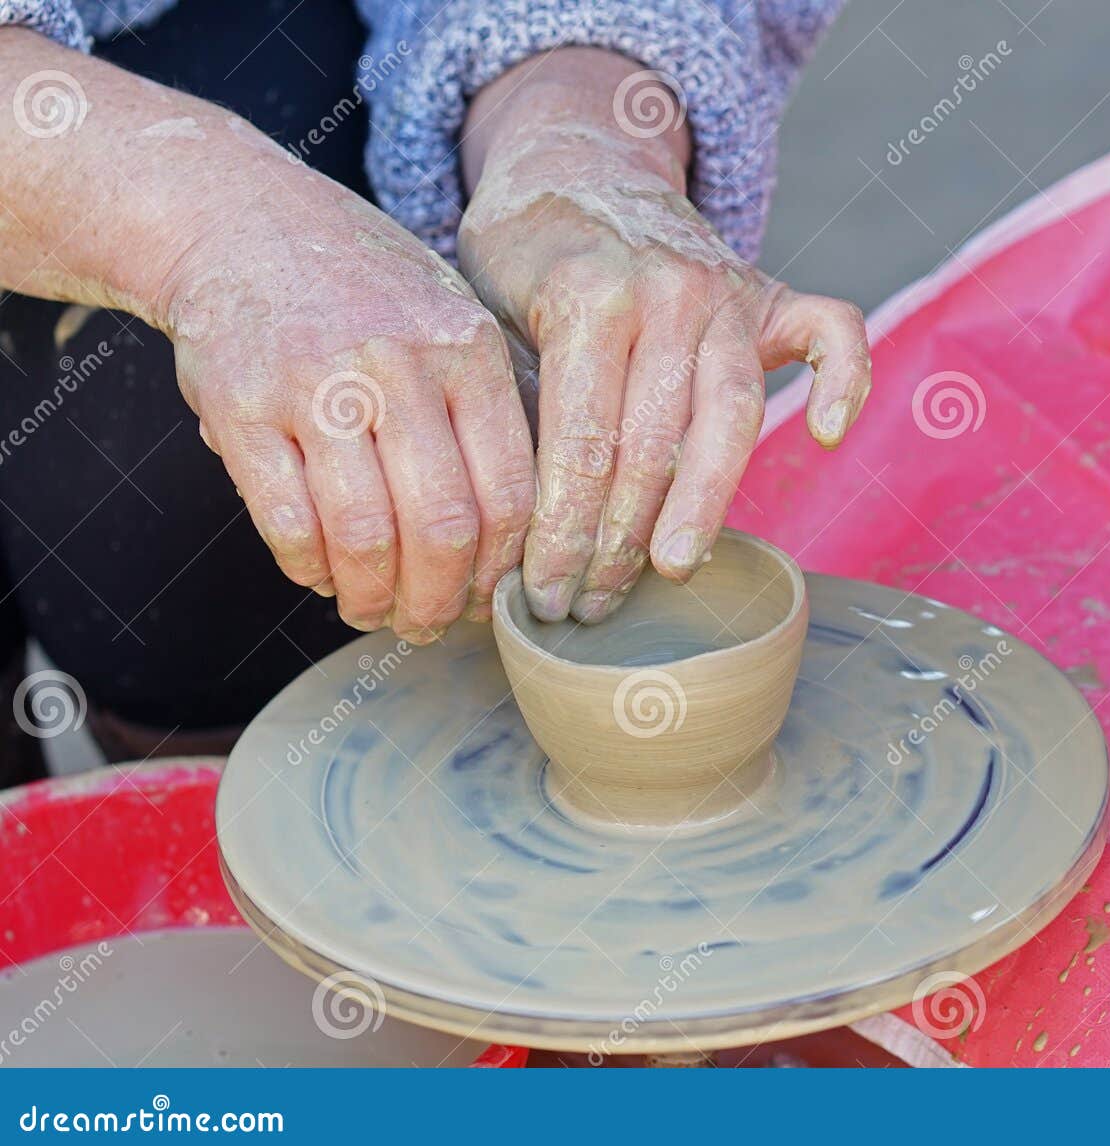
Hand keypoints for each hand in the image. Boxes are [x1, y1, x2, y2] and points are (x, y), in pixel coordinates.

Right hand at [163, 171, 533, 643]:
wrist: (238, 217)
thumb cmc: (365, 290)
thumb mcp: (453, 320)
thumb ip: (495, 409)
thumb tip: (533, 536)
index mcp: (468, 349)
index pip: (513, 491)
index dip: (505, 569)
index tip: (493, 601)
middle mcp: (400, 363)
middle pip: (445, 526)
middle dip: (441, 601)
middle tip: (430, 625)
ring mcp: (317, 383)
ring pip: (366, 534)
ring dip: (375, 597)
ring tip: (377, 613)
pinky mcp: (241, 405)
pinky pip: (290, 521)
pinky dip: (311, 569)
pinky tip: (324, 576)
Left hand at [458, 52, 871, 623]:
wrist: (578, 164)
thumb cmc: (525, 257)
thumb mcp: (487, 313)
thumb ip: (516, 402)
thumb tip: (507, 529)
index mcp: (587, 296)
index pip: (582, 444)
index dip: (561, 531)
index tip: (542, 592)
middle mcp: (666, 291)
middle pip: (654, 445)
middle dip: (616, 540)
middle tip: (589, 604)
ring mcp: (727, 291)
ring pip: (731, 417)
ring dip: (700, 507)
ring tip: (671, 569)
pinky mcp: (771, 294)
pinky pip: (832, 332)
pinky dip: (844, 380)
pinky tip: (829, 435)